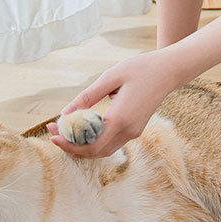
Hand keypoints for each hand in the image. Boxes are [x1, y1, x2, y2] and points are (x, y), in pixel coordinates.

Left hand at [46, 50, 178, 157]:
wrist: (169, 70)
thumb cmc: (140, 69)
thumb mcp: (110, 77)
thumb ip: (87, 97)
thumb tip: (64, 113)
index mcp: (121, 119)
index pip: (90, 144)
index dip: (68, 143)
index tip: (51, 133)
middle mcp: (128, 130)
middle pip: (94, 152)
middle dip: (71, 146)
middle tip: (54, 131)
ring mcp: (134, 132)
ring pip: (103, 150)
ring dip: (82, 145)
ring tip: (65, 131)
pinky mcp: (135, 129)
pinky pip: (111, 142)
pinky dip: (94, 140)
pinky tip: (83, 127)